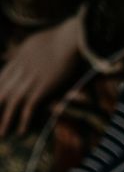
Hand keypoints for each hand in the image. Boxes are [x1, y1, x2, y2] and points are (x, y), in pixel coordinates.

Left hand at [0, 15, 83, 138]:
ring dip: (5, 119)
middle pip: (2, 91)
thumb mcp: (35, 40)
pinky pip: (29, 107)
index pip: (1, 77)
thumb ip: (25, 49)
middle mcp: (20, 69)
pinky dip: (24, 120)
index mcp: (18, 57)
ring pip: (11, 102)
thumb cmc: (60, 36)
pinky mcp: (42, 87)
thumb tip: (18, 51)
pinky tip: (20, 131)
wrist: (69, 37)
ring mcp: (30, 79)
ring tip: (2, 134)